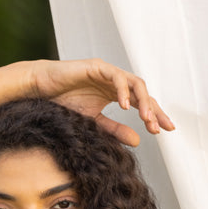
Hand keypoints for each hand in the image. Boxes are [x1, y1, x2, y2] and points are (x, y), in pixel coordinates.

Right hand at [27, 58, 173, 144]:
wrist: (42, 91)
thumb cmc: (64, 103)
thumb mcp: (94, 123)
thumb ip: (115, 130)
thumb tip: (138, 141)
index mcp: (116, 94)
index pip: (141, 104)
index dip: (154, 116)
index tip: (165, 131)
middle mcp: (115, 82)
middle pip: (143, 94)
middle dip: (154, 110)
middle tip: (161, 128)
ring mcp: (107, 73)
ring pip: (135, 84)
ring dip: (143, 102)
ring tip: (146, 119)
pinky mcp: (97, 67)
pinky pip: (117, 77)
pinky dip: (123, 91)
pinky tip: (125, 106)